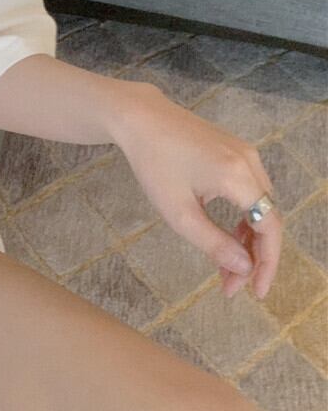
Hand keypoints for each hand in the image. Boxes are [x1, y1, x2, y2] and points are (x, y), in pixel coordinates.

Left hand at [112, 84, 281, 299]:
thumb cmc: (152, 162)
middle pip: (268, 218)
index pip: (270, 228)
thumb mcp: (177, 211)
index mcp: (238, 176)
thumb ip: (212, 241)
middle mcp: (249, 162)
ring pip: (260, 205)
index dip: (267, 264)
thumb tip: (243, 267)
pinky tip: (225, 233)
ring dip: (247, 237)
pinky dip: (242, 215)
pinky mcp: (235, 149)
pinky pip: (250, 189)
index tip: (255, 292)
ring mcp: (244, 152)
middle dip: (253, 256)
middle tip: (231, 285)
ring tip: (225, 265)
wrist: (140, 118)